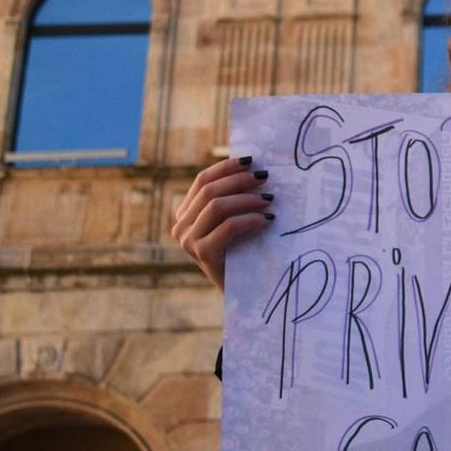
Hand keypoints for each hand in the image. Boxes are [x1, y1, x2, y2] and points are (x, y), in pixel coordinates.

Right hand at [172, 157, 271, 292]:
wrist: (242, 289)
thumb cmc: (241, 250)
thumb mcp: (232, 220)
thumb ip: (232, 198)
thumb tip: (252, 166)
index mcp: (185, 213)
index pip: (202, 180)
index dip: (226, 168)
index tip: (250, 160)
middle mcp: (181, 226)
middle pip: (209, 191)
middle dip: (239, 180)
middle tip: (265, 177)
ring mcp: (188, 241)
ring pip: (217, 206)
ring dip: (247, 199)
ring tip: (269, 199)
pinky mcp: (202, 254)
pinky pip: (227, 227)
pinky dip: (249, 219)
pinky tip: (267, 219)